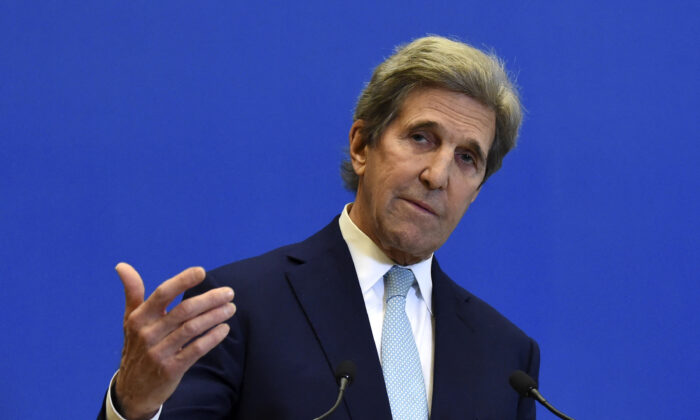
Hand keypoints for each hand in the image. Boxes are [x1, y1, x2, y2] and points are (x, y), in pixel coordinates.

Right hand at [113, 262, 235, 419]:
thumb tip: (121, 265)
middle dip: (209, 299)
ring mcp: (159, 353)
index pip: (162, 294)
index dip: (182, 281)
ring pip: (192, 329)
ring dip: (215, 316)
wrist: (132, 390)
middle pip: (184, 310)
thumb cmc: (137, 346)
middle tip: (229, 292)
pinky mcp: (171, 369)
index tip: (202, 271)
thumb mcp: (131, 320)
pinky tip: (224, 329)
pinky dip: (212, 338)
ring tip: (231, 308)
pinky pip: (196, 350)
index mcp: (139, 318)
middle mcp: (147, 334)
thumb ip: (132, 292)